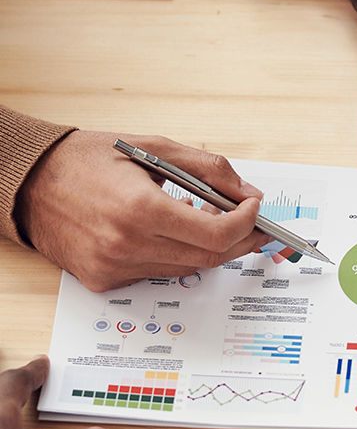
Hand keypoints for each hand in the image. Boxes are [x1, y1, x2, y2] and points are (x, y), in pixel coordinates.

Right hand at [15, 131, 269, 291]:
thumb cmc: (88, 159)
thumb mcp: (154, 147)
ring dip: (209, 247)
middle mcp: (126, 246)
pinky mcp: (104, 281)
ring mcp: (113, 269)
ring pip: (186, 269)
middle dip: (240, 240)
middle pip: (208, 258)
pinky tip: (173, 232)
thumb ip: (209, 169)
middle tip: (252, 223)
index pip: (216, 234)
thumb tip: (247, 193)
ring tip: (212, 220)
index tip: (254, 208)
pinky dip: (176, 255)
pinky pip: (157, 274)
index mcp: (139, 209)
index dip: (246, 223)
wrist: (30, 182)